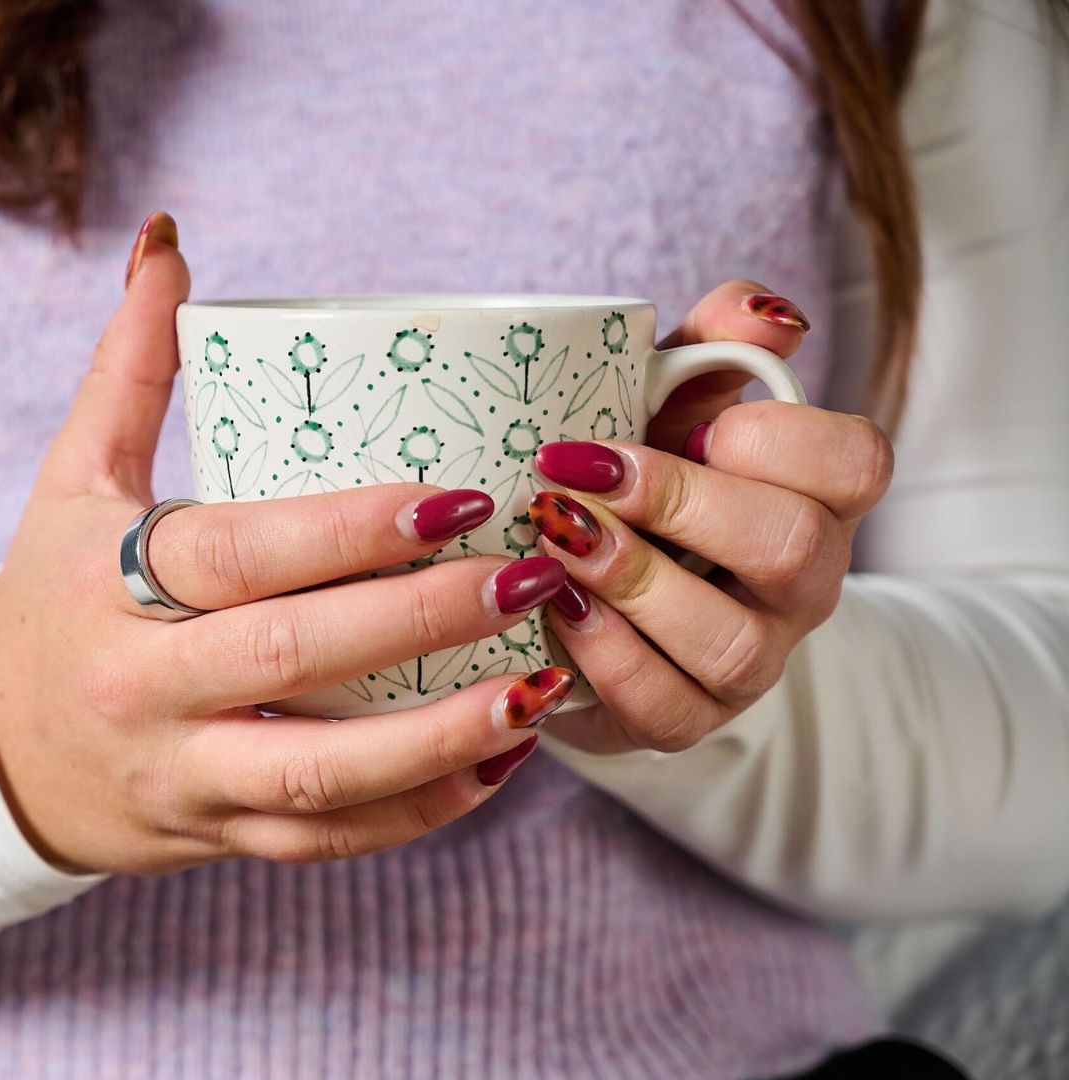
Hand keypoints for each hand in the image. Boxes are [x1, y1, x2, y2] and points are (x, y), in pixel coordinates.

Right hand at [0, 214, 573, 874]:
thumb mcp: (70, 477)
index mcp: (108, 583)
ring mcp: (178, 773)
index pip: (240, 556)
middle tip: (529, 574)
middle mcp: (140, 686)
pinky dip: (418, 812)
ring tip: (537, 688)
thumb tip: (168, 242)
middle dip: (422, 619)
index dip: (351, 530)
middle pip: (293, 659)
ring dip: (438, 739)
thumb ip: (128, 365)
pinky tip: (497, 761)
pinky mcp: (212, 836)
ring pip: (319, 775)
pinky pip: (326, 839)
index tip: (457, 497)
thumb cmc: (53, 593)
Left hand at [526, 280, 894, 753]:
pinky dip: (603, 654)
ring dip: (631, 580)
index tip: (696, 419)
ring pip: (728, 640)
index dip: (780, 438)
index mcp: (817, 494)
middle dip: (678, 501)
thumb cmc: (638, 475)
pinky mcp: (688, 720)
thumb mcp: (671, 396)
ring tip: (553, 536)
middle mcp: (804, 583)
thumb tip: (767, 312)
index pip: (859, 461)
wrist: (580, 590)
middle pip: (791, 546)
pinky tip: (554, 605)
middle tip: (577, 468)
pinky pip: (665, 705)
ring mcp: (754, 661)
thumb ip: (716, 343)